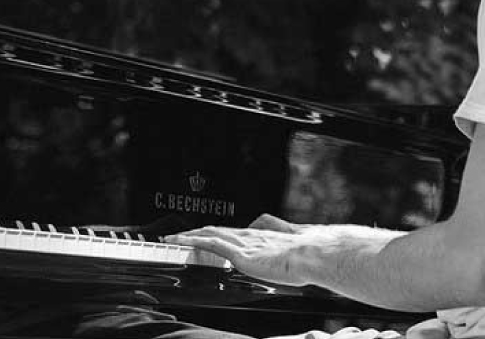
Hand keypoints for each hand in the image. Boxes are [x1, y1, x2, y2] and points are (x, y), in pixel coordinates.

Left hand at [165, 220, 311, 284]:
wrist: (312, 254)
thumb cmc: (308, 254)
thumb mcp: (293, 241)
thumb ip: (281, 233)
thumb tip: (276, 230)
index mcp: (261, 235)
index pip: (230, 231)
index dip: (213, 231)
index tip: (201, 233)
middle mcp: (249, 235)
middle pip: (216, 229)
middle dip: (196, 232)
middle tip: (178, 234)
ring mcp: (244, 243)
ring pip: (209, 233)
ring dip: (189, 235)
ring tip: (172, 238)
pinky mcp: (241, 254)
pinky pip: (212, 243)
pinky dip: (195, 240)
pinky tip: (184, 242)